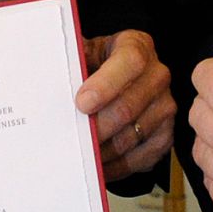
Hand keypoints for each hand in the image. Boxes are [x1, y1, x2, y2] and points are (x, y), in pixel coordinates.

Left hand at [76, 28, 174, 184]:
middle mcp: (157, 74)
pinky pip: (143, 156)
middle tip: (75, 139)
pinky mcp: (167, 132)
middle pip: (128, 107)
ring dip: (104, 150)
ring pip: (132, 136)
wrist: (116, 78)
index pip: (130, 62)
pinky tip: (99, 165)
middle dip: (97, 128)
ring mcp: (165, 104)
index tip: (82, 103)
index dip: (106, 84)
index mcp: (136, 46)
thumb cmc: (96, 66)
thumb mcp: (83, 52)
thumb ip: (71, 59)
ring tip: (82, 155)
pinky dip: (118, 166)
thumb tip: (46, 66)